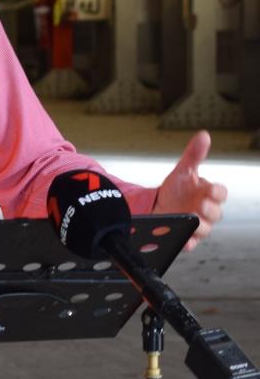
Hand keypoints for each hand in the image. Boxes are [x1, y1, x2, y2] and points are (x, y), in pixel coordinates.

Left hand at [152, 131, 227, 251]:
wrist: (158, 206)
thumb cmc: (176, 189)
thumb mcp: (183, 171)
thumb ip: (194, 155)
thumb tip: (204, 135)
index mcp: (207, 194)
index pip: (220, 193)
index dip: (218, 192)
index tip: (211, 189)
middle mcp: (205, 211)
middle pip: (215, 213)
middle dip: (210, 209)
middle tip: (201, 204)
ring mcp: (196, 225)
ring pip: (205, 229)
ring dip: (200, 226)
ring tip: (192, 220)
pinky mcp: (186, 237)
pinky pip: (190, 243)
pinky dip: (188, 242)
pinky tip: (184, 241)